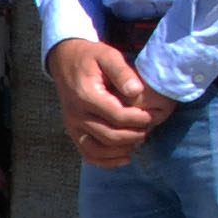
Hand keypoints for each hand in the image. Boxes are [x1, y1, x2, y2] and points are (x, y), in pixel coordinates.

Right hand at [48, 39, 166, 167]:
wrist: (65, 61)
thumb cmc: (91, 57)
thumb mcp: (108, 56)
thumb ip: (122, 72)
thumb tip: (137, 91)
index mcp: (86, 95)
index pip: (117, 116)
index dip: (138, 119)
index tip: (152, 115)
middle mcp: (76, 114)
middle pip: (109, 136)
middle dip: (134, 135)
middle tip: (148, 129)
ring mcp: (72, 125)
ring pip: (98, 149)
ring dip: (122, 150)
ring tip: (139, 141)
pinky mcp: (72, 131)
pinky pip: (88, 153)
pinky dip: (106, 161)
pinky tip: (125, 158)